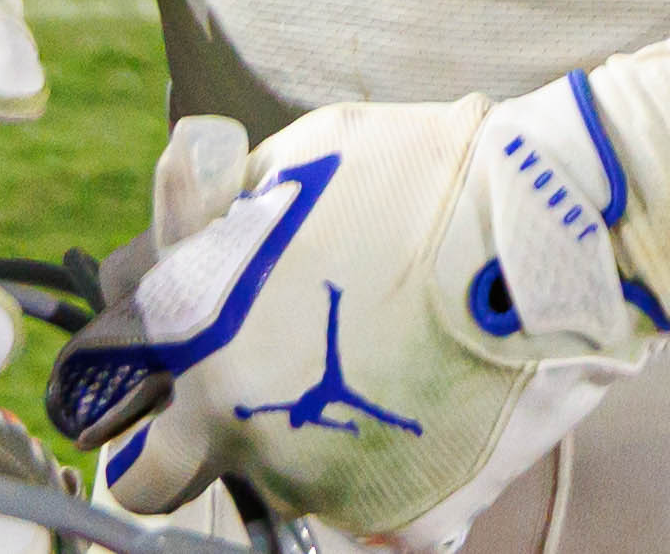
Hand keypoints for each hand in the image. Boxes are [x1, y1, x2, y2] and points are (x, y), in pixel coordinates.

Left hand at [61, 86, 657, 549]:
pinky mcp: (389, 512)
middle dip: (172, 441)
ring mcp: (308, 475)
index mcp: (195, 326)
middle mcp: (232, 417)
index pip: (112, 353)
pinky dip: (377, 458)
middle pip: (152, 475)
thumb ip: (222, 207)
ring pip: (270, 477)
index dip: (146, 328)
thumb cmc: (427, 178)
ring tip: (375, 361)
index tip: (183, 317)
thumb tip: (189, 220)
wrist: (557, 226)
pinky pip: (358, 498)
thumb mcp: (303, 157)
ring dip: (296, 434)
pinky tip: (422, 393)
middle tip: (236, 390)